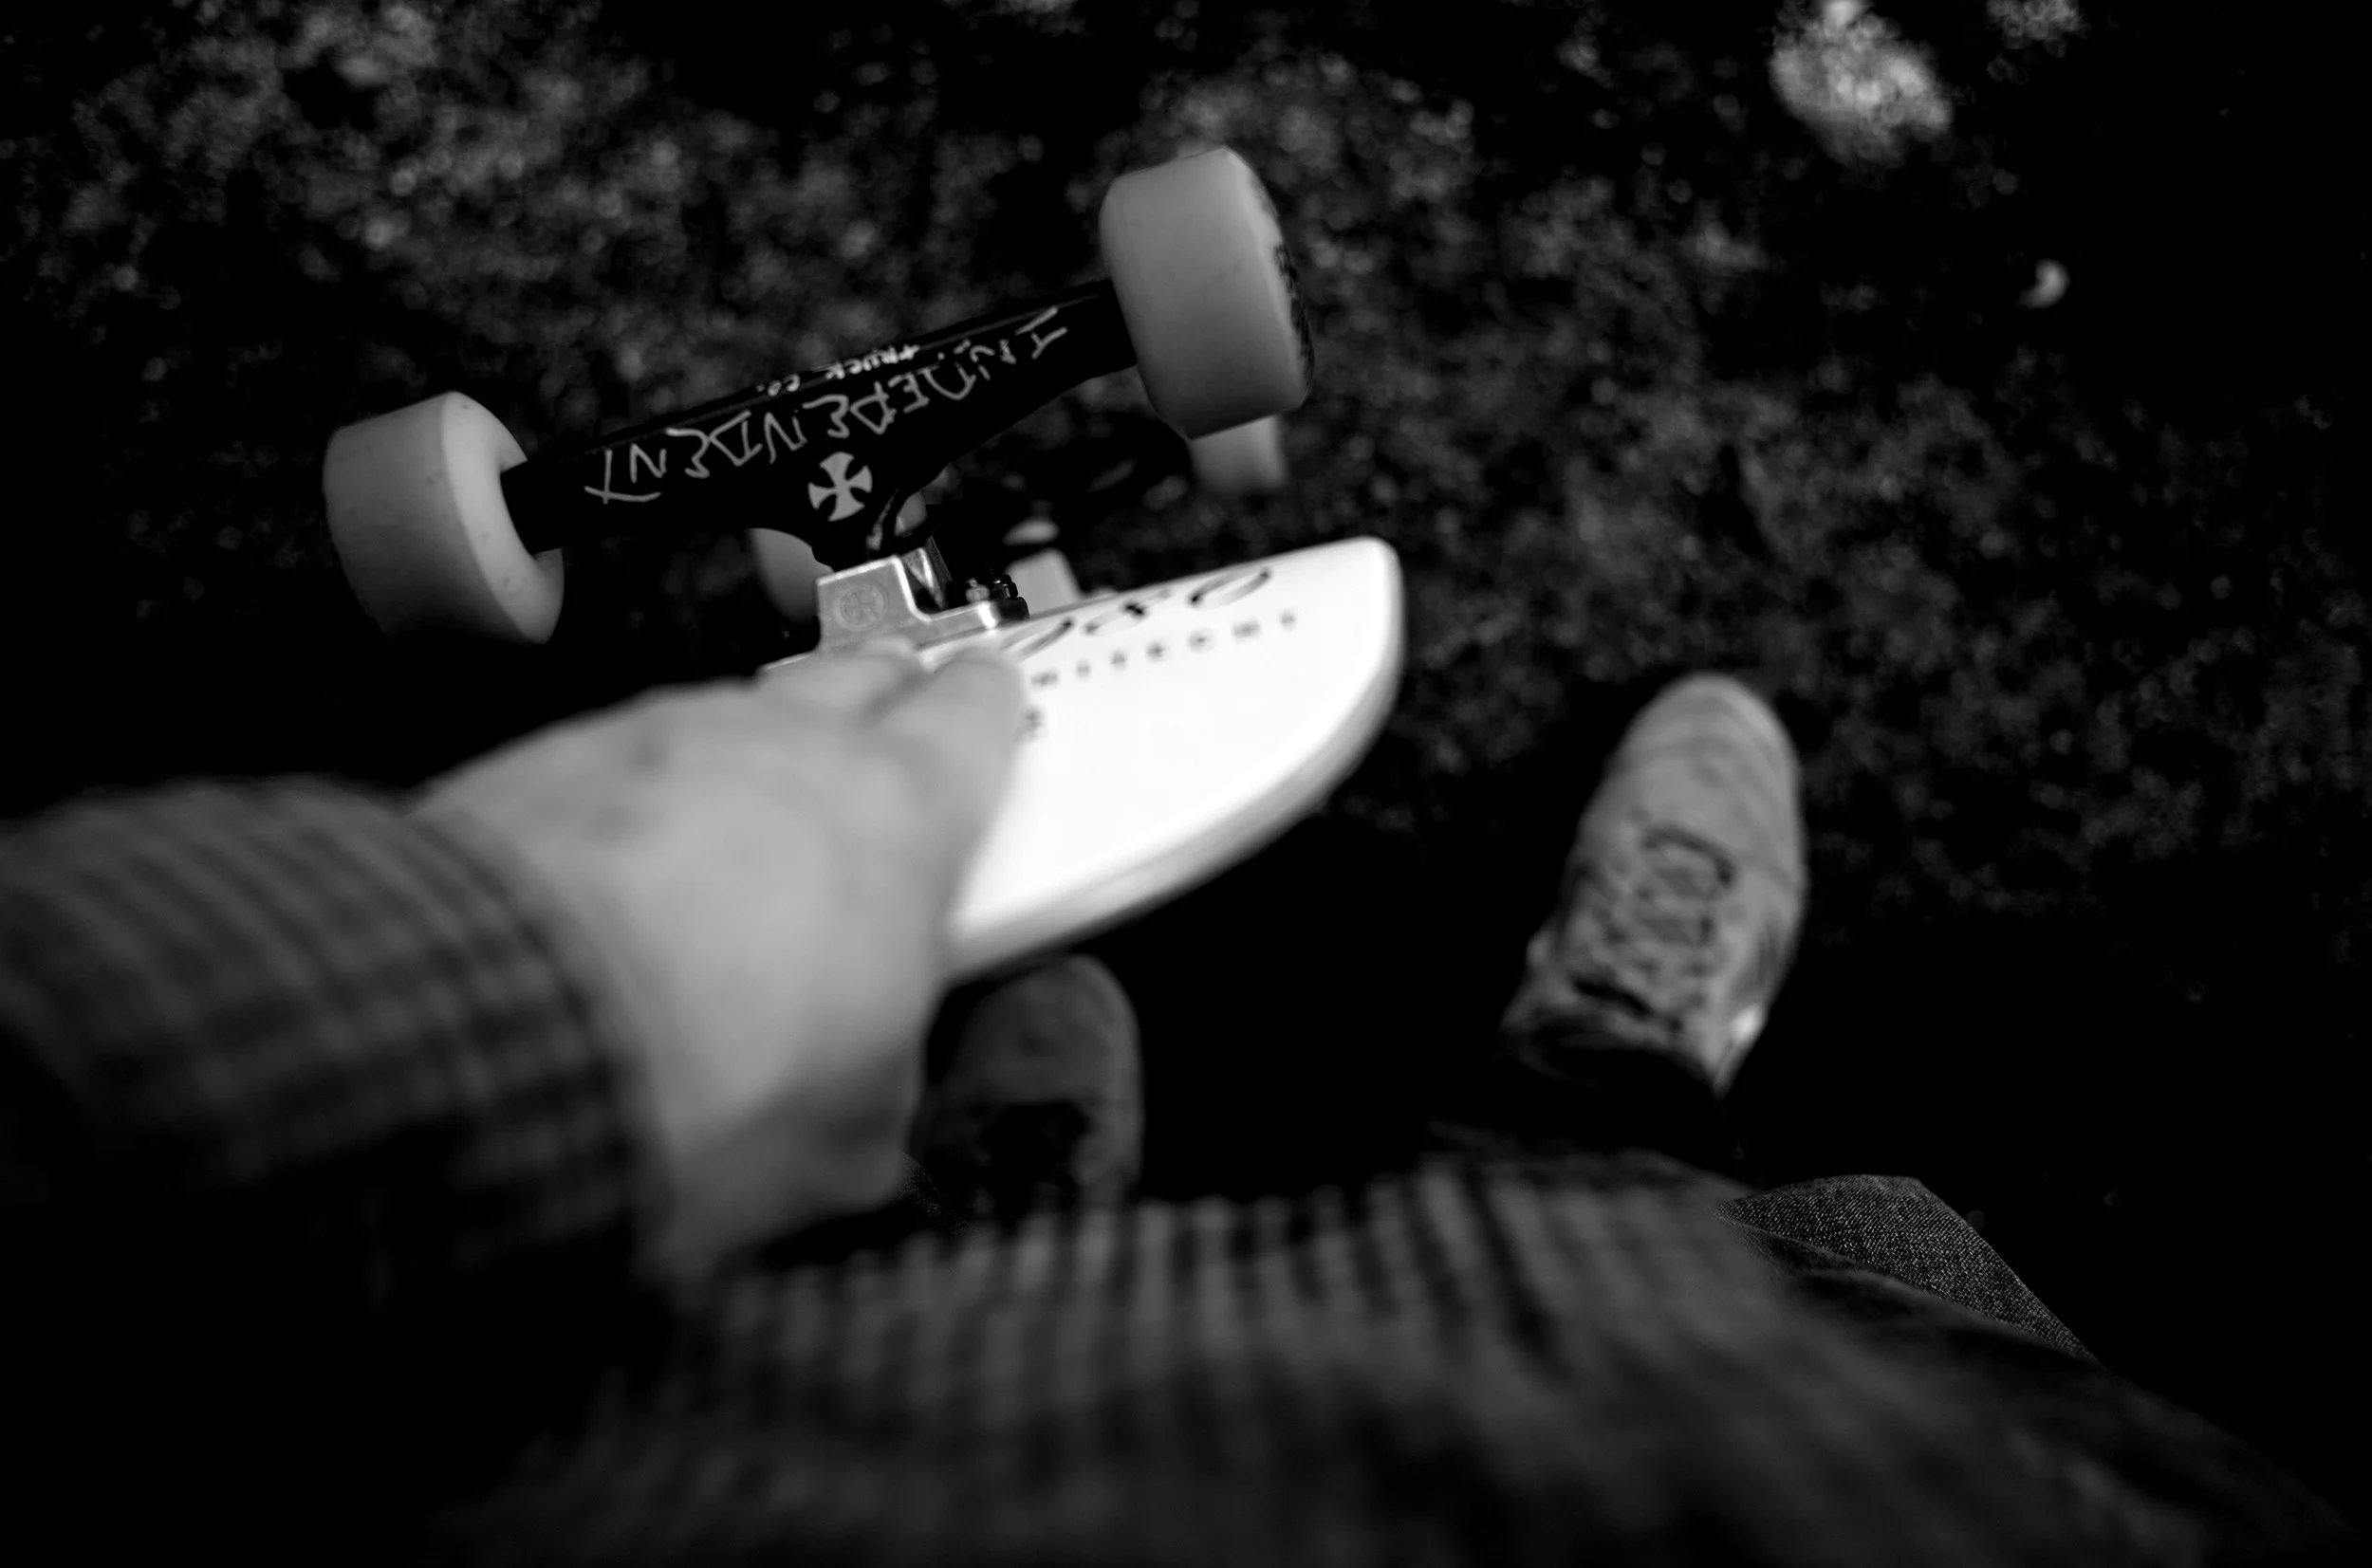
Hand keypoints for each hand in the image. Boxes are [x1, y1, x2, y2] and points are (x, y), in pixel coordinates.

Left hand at [418, 641, 1023, 1276]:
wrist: (485, 1055)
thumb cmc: (698, 1088)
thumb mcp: (859, 1135)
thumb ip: (890, 1073)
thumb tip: (871, 1086)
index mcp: (901, 815)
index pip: (977, 712)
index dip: (988, 714)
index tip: (990, 722)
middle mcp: (785, 744)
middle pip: (860, 675)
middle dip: (882, 704)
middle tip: (885, 754)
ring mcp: (655, 737)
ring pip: (736, 710)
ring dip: (754, 755)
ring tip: (744, 833)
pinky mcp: (540, 760)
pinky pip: (619, 754)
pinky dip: (638, 795)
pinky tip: (620, 867)